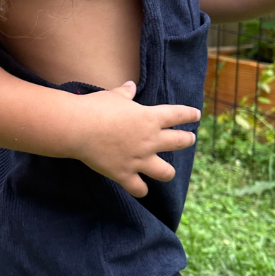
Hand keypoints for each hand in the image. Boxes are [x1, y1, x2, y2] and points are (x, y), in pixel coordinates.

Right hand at [74, 80, 199, 197]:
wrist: (78, 128)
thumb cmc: (95, 107)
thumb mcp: (113, 96)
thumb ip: (125, 93)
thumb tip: (130, 86)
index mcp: (150, 118)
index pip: (178, 114)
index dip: (190, 114)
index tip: (196, 115)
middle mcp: (150, 140)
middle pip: (180, 142)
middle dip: (187, 140)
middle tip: (189, 139)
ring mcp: (139, 159)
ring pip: (166, 172)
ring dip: (168, 172)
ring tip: (167, 171)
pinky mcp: (124, 174)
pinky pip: (139, 188)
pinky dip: (140, 189)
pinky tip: (141, 188)